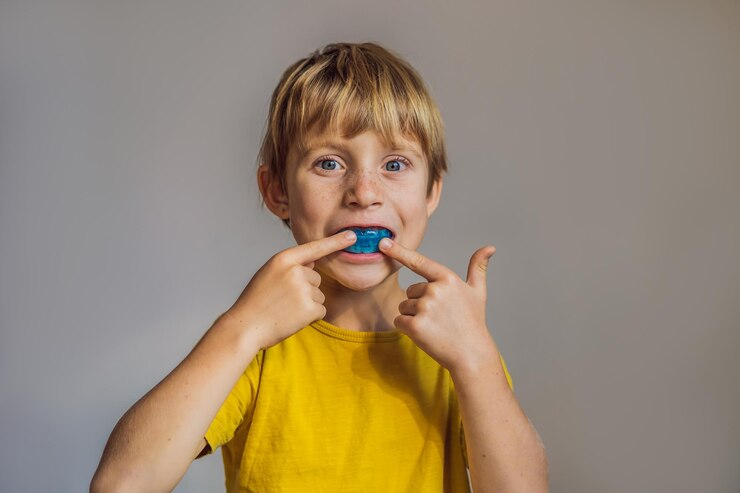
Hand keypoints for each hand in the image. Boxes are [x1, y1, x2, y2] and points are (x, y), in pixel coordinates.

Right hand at [225, 230, 356, 349]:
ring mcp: (304, 289)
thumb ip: (291, 265)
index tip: (353, 235)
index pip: (315, 248)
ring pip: (319, 295)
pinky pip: (320, 310)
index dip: (336, 241)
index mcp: (284, 259)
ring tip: (285, 310)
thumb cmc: (256, 302)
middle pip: (316, 278)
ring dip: (307, 304)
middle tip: (282, 301)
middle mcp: (296, 271)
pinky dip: (310, 317)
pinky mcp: (310, 308)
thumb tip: (314, 261)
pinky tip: (292, 319)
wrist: (245, 327)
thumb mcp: (269, 274)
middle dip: (305, 290)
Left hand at [378, 237, 497, 372]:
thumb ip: (478, 268)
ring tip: (434, 326)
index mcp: (448, 279)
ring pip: (403, 306)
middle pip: (410, 291)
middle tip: (439, 317)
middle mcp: (435, 290)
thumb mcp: (478, 292)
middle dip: (419, 303)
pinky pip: (399, 321)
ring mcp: (424, 307)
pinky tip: (425, 334)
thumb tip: (490, 248)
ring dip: (413, 317)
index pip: (419, 262)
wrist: (471, 354)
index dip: (399, 251)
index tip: (384, 243)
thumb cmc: (473, 322)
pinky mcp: (415, 325)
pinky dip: (407, 329)